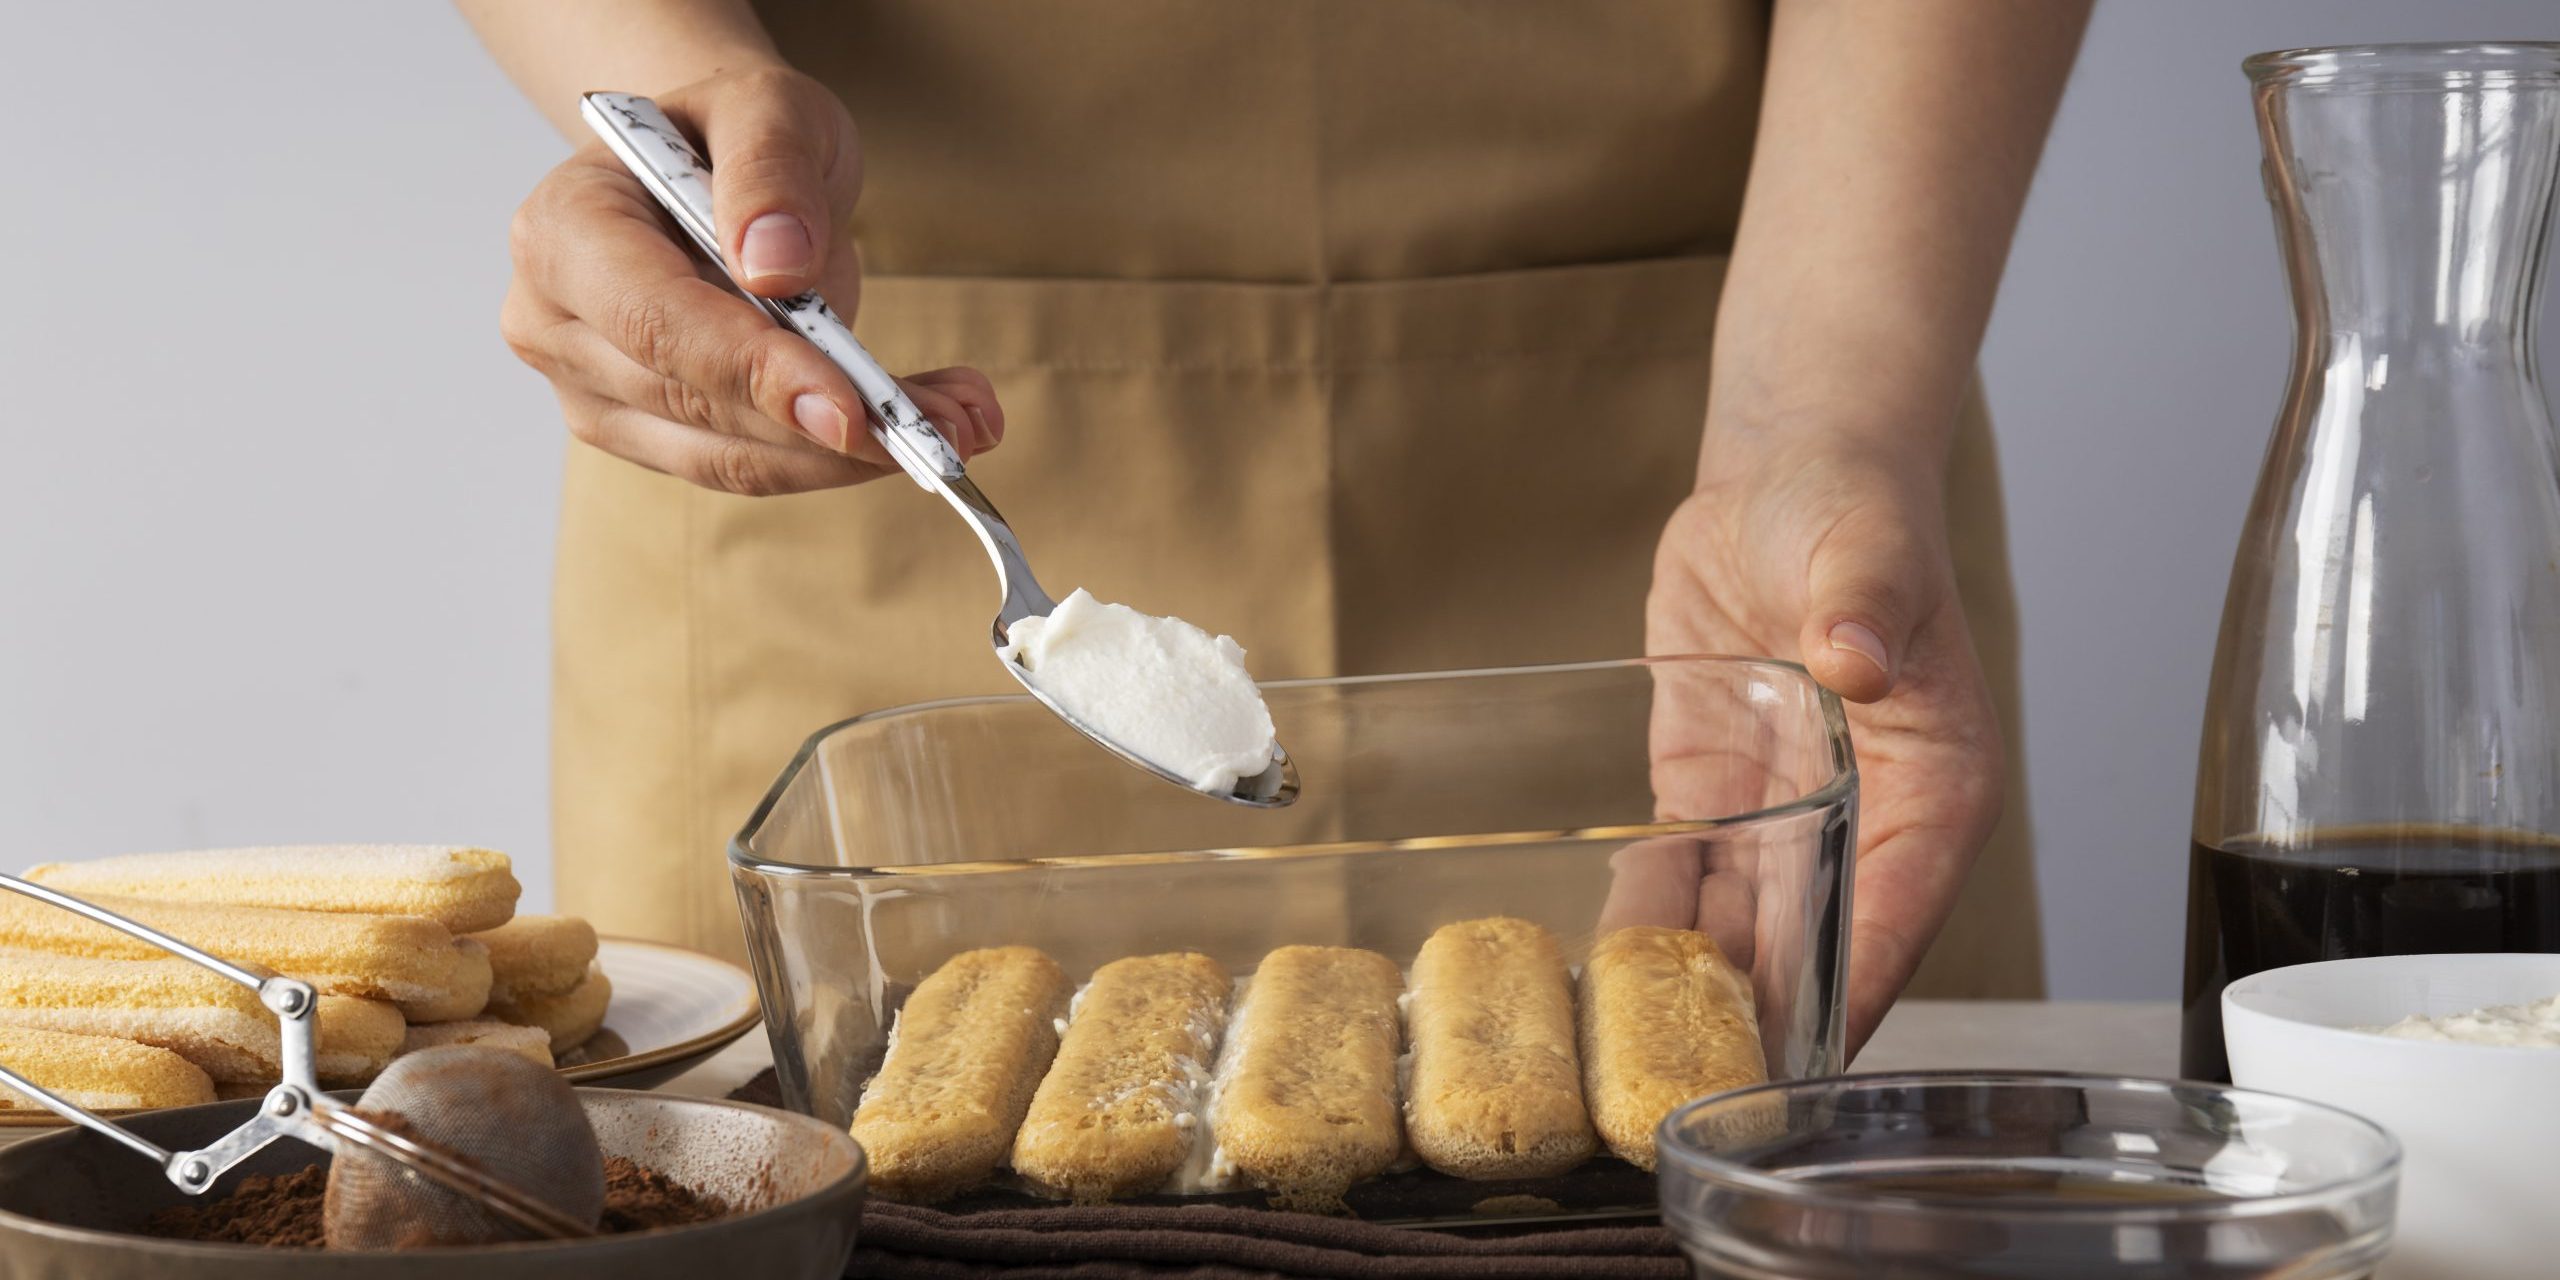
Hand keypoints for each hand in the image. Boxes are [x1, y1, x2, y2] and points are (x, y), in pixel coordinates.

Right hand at [500, 65, 1000, 494]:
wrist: (718, 168)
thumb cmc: (730, 133)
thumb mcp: (765, 107)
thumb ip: (770, 170)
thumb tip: (778, 264)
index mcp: (565, 232)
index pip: (655, 324)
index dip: (753, 372)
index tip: (850, 407)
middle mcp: (558, 324)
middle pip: (698, 406)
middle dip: (833, 424)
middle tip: (949, 422)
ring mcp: (598, 392)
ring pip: (731, 457)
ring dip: (853, 457)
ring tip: (957, 423)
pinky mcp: (651, 436)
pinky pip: (753, 464)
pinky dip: (839, 458)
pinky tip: (918, 429)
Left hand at [1646, 435, 2002, 1051]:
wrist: (1780, 472)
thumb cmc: (1852, 506)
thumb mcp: (1863, 548)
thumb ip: (1863, 604)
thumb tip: (1855, 654)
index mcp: (1937, 788)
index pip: (1895, 914)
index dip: (1847, 988)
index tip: (1799, 1056)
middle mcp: (1867, 820)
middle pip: (1817, 945)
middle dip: (1764, 1015)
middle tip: (1697, 1080)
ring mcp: (1787, 814)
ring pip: (1744, 927)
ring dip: (1699, 984)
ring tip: (1639, 1052)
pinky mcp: (1716, 793)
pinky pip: (1682, 877)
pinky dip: (1651, 921)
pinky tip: (1608, 971)